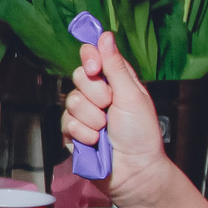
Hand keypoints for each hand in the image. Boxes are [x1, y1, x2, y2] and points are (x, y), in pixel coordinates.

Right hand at [62, 31, 176, 207]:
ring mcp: (83, 114)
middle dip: (95, 94)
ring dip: (91, 119)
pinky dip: (83, 134)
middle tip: (110, 108)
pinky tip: (95, 142)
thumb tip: (105, 36)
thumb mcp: (132, 95)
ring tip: (105, 131)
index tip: (94, 66)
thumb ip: (116, 66)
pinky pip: (66, 123)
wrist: (134, 172)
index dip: (89, 57)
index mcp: (115, 80)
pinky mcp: (72, 133)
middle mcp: (97, 94)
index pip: (92, 56)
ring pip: (71, 101)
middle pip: (78, 77)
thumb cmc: (141, 134)